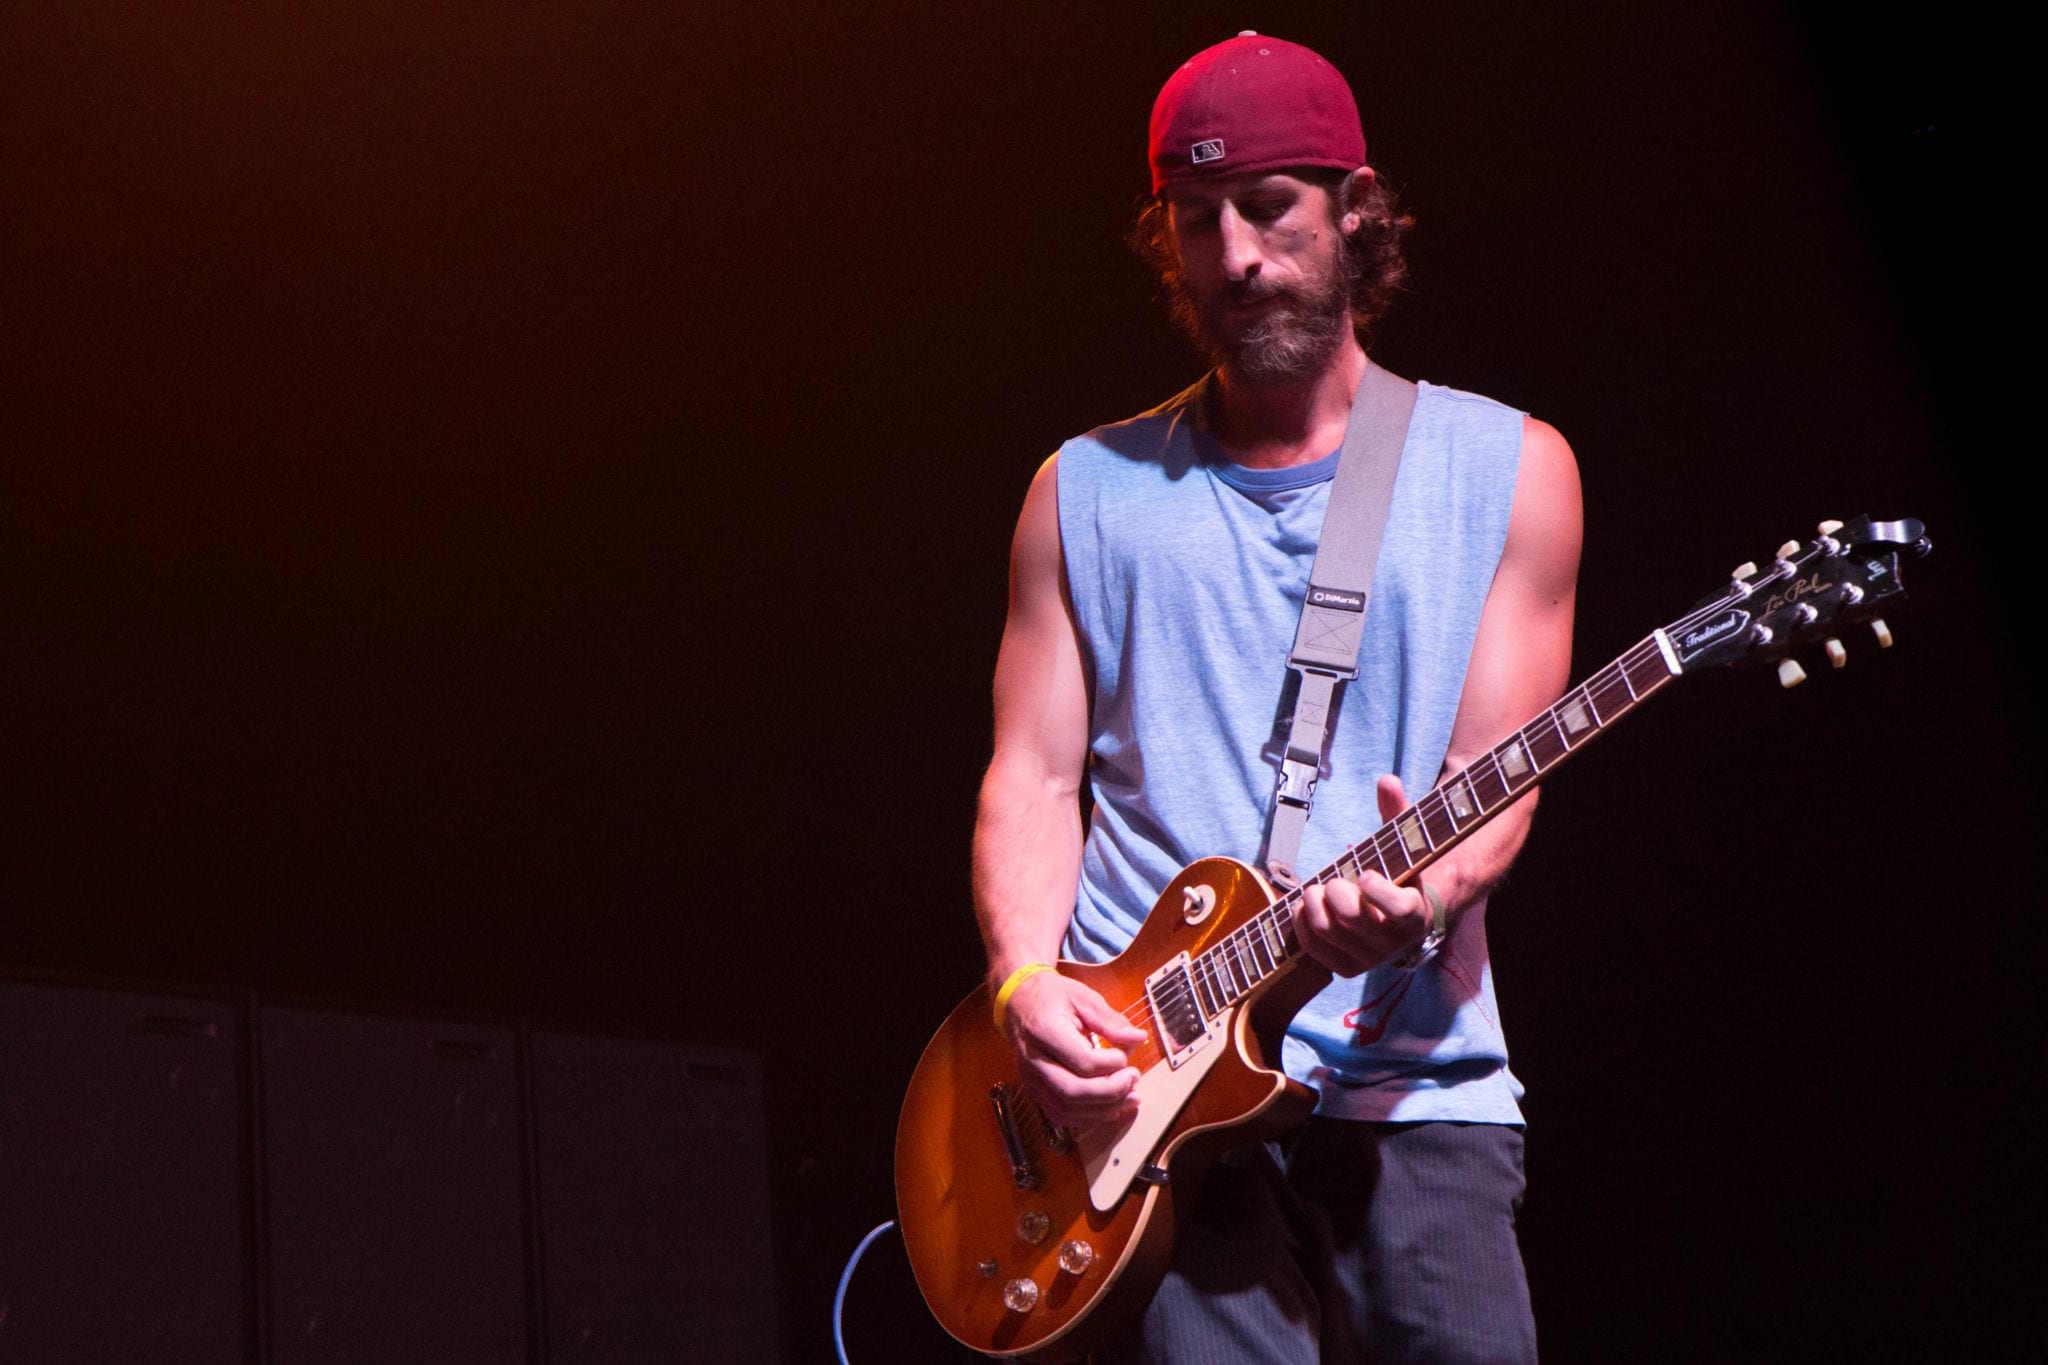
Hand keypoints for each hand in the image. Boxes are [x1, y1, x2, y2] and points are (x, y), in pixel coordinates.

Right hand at [1000, 968, 1147, 1130]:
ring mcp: (1032, 1078)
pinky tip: (1108, 1108)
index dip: (1112, 1063)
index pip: (1082, 1061)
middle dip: (1110, 1092)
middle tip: (1132, 1079)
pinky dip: (1086, 1117)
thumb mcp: (1083, 997)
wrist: (1018, 1002)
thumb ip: (1110, 1020)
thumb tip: (1138, 1039)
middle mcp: (1034, 1059)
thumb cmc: (1051, 997)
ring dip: (1102, 1110)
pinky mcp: (1035, 1089)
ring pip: (1065, 1110)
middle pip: (1072, 1092)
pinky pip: (1059, 1115)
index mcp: (1045, 1030)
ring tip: (1128, 1097)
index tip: (1126, 1054)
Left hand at [1294, 774, 1435, 975]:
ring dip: (1314, 903)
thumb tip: (1387, 779)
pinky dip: (1302, 923)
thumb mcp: (1403, 843)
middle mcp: (1395, 943)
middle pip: (1352, 916)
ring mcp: (1370, 959)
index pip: (1398, 909)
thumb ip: (1397, 812)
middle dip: (1335, 890)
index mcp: (1415, 913)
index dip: (1376, 889)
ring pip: (1328, 931)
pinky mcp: (1347, 968)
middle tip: (1334, 880)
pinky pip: (1315, 948)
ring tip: (1317, 888)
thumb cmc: (1400, 872)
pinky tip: (1305, 904)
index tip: (1363, 873)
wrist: (1403, 917)